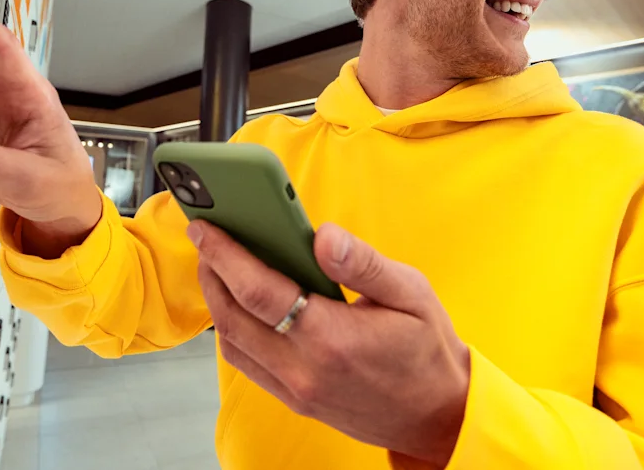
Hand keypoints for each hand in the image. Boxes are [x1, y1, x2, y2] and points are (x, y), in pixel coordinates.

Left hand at [189, 221, 470, 466]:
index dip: (225, 254)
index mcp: (332, 337)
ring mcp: (295, 389)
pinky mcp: (294, 400)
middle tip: (205, 238)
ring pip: (231, 342)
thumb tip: (323, 235)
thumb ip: (363, 263)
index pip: (257, 291)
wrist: (437, 415)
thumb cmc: (428, 349)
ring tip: (218, 265)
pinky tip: (240, 302)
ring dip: (216, 301)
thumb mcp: (411, 293)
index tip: (206, 227)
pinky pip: (245, 363)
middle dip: (211, 272)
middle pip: (231, 316)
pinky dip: (232, 329)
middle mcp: (304, 368)